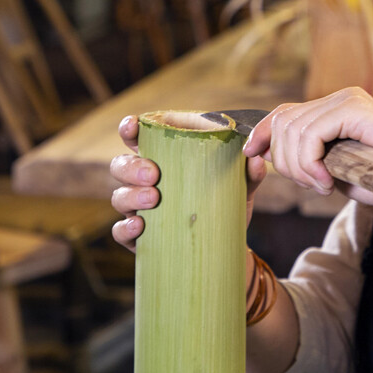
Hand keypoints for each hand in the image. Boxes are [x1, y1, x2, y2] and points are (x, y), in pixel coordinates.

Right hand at [110, 115, 267, 251]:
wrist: (226, 245)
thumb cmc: (226, 203)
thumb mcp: (240, 187)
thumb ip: (248, 173)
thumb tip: (254, 160)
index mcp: (165, 159)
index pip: (138, 138)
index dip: (129, 129)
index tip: (133, 127)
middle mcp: (144, 181)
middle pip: (121, 165)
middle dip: (132, 167)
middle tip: (154, 174)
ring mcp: (139, 209)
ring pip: (118, 196)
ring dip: (131, 195)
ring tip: (153, 198)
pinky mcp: (140, 237)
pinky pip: (120, 231)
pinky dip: (125, 228)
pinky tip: (140, 226)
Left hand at [242, 87, 372, 208]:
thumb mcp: (336, 171)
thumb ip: (309, 160)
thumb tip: (269, 155)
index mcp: (333, 109)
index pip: (283, 113)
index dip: (261, 134)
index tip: (250, 156)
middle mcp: (338, 98)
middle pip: (283, 122)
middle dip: (285, 162)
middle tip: (313, 186)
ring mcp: (347, 99)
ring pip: (293, 130)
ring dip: (300, 168)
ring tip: (323, 185)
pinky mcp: (355, 108)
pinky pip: (311, 134)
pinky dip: (310, 163)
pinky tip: (326, 181)